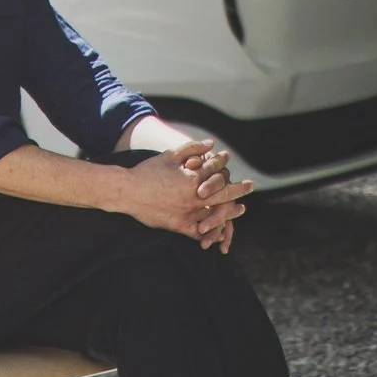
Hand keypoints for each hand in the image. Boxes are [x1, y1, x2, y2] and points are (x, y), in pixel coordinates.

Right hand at [115, 148, 253, 238]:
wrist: (127, 191)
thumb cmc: (147, 171)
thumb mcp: (170, 156)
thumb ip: (192, 148)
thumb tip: (211, 144)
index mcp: (193, 179)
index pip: (218, 175)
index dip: (229, 172)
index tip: (237, 170)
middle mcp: (193, 197)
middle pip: (223, 195)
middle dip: (238, 190)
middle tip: (250, 186)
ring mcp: (186, 213)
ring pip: (215, 215)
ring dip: (229, 212)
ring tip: (239, 209)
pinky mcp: (177, 225)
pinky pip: (199, 232)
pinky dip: (210, 232)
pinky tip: (220, 231)